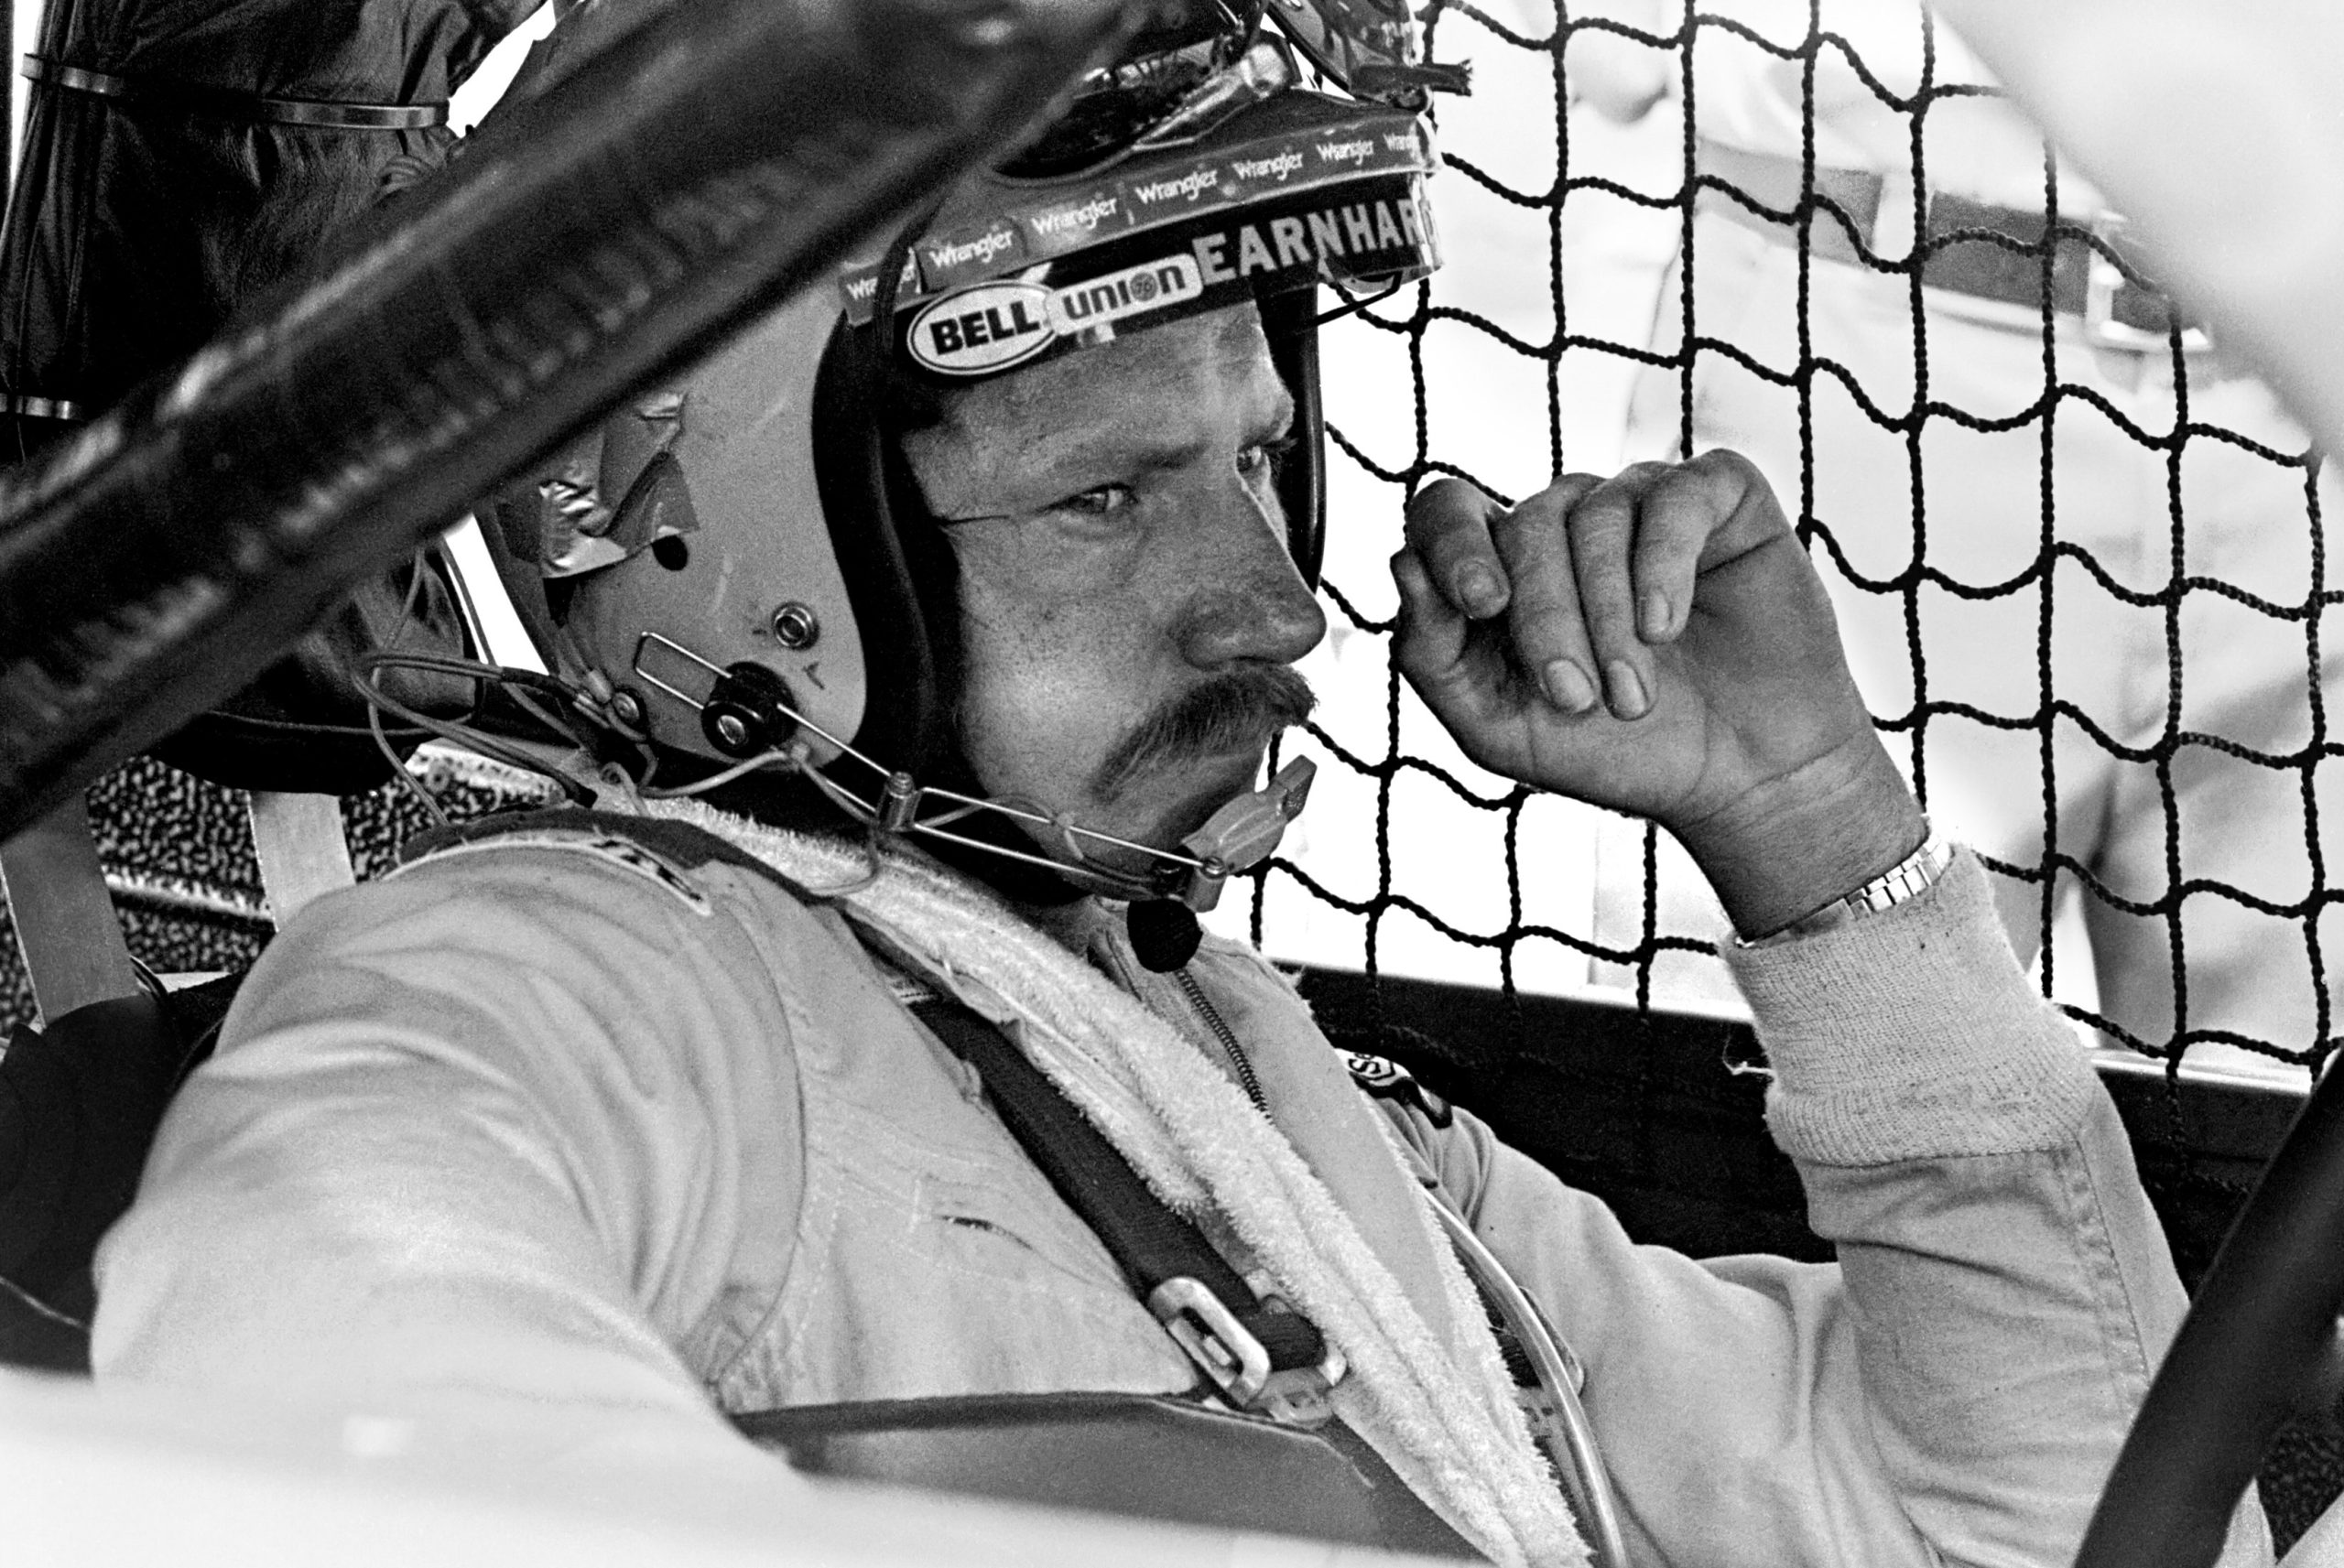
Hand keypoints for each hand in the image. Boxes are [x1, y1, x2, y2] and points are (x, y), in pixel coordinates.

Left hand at [1391, 452, 1925, 935]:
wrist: (1740, 780)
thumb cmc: (1616, 753)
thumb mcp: (1498, 727)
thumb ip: (1432, 655)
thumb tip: (1401, 564)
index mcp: (1503, 568)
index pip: (1446, 511)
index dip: (1452, 543)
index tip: (1481, 604)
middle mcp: (1566, 524)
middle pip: (1524, 526)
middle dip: (1545, 619)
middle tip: (1576, 699)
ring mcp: (1641, 503)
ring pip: (1594, 515)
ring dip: (1608, 615)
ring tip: (1633, 697)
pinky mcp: (1719, 498)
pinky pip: (1675, 497)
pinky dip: (1663, 564)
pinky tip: (1666, 629)